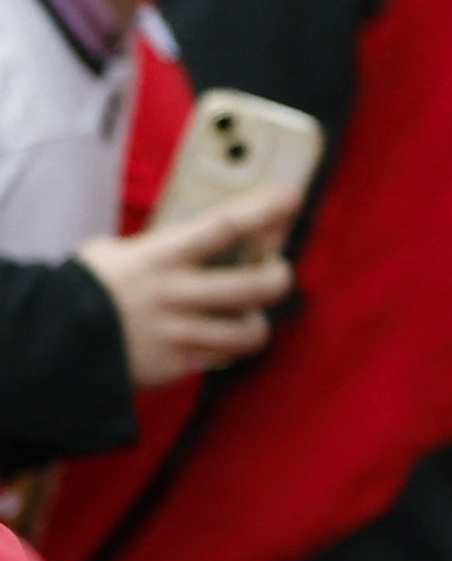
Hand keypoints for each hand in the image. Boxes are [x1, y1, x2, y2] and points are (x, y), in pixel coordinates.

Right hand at [78, 186, 298, 385]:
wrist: (52, 344)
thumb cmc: (82, 292)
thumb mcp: (112, 255)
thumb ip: (155, 249)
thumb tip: (192, 241)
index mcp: (161, 257)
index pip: (223, 226)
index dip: (263, 210)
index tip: (289, 196)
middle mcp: (178, 294)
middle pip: (258, 284)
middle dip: (278, 276)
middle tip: (276, 272)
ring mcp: (181, 332)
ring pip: (251, 330)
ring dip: (253, 323)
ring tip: (243, 319)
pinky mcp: (180, 364)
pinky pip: (221, 358)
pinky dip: (221, 351)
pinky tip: (209, 343)